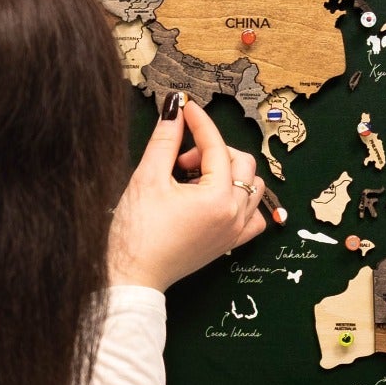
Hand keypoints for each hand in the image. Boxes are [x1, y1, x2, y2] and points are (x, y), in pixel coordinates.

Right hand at [107, 94, 267, 290]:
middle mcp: (234, 215)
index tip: (185, 108)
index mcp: (217, 198)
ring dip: (227, 173)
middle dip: (211, 150)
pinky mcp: (229, 242)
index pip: (215, 146)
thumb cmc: (137, 233)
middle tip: (179, 159)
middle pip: (240, 163)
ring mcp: (234, 231)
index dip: (199, 122)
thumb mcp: (147, 178)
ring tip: (193, 179)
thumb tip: (175, 109)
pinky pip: (252, 215)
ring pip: (251, 186)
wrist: (133, 275)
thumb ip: (165, 140)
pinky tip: (215, 199)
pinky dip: (240, 201)